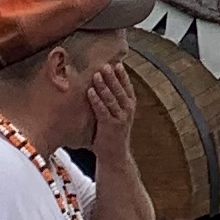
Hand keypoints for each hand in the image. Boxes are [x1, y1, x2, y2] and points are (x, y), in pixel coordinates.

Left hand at [83, 49, 138, 163]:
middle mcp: (127, 110)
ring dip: (104, 85)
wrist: (114, 155)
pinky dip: (96, 100)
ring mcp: (119, 118)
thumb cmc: (112, 133)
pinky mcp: (110, 125)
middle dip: (113, 77)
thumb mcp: (118, 115)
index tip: (117, 63)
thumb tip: (103, 85)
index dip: (123, 76)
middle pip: (120, 90)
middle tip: (105, 65)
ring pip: (111, 98)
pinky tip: (90, 91)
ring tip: (96, 74)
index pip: (128, 87)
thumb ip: (113, 101)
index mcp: (130, 106)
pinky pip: (102, 110)